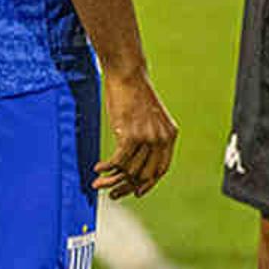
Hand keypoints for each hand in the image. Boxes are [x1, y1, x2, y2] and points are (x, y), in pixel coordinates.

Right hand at [95, 69, 177, 199]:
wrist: (128, 74)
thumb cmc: (135, 95)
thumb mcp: (150, 118)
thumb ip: (150, 138)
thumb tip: (136, 164)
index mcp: (170, 135)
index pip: (161, 169)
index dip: (148, 184)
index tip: (136, 192)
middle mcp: (161, 138)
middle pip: (144, 174)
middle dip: (127, 187)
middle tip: (114, 194)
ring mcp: (147, 137)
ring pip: (129, 170)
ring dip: (112, 181)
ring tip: (99, 184)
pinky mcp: (130, 134)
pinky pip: (118, 161)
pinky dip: (106, 168)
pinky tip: (98, 169)